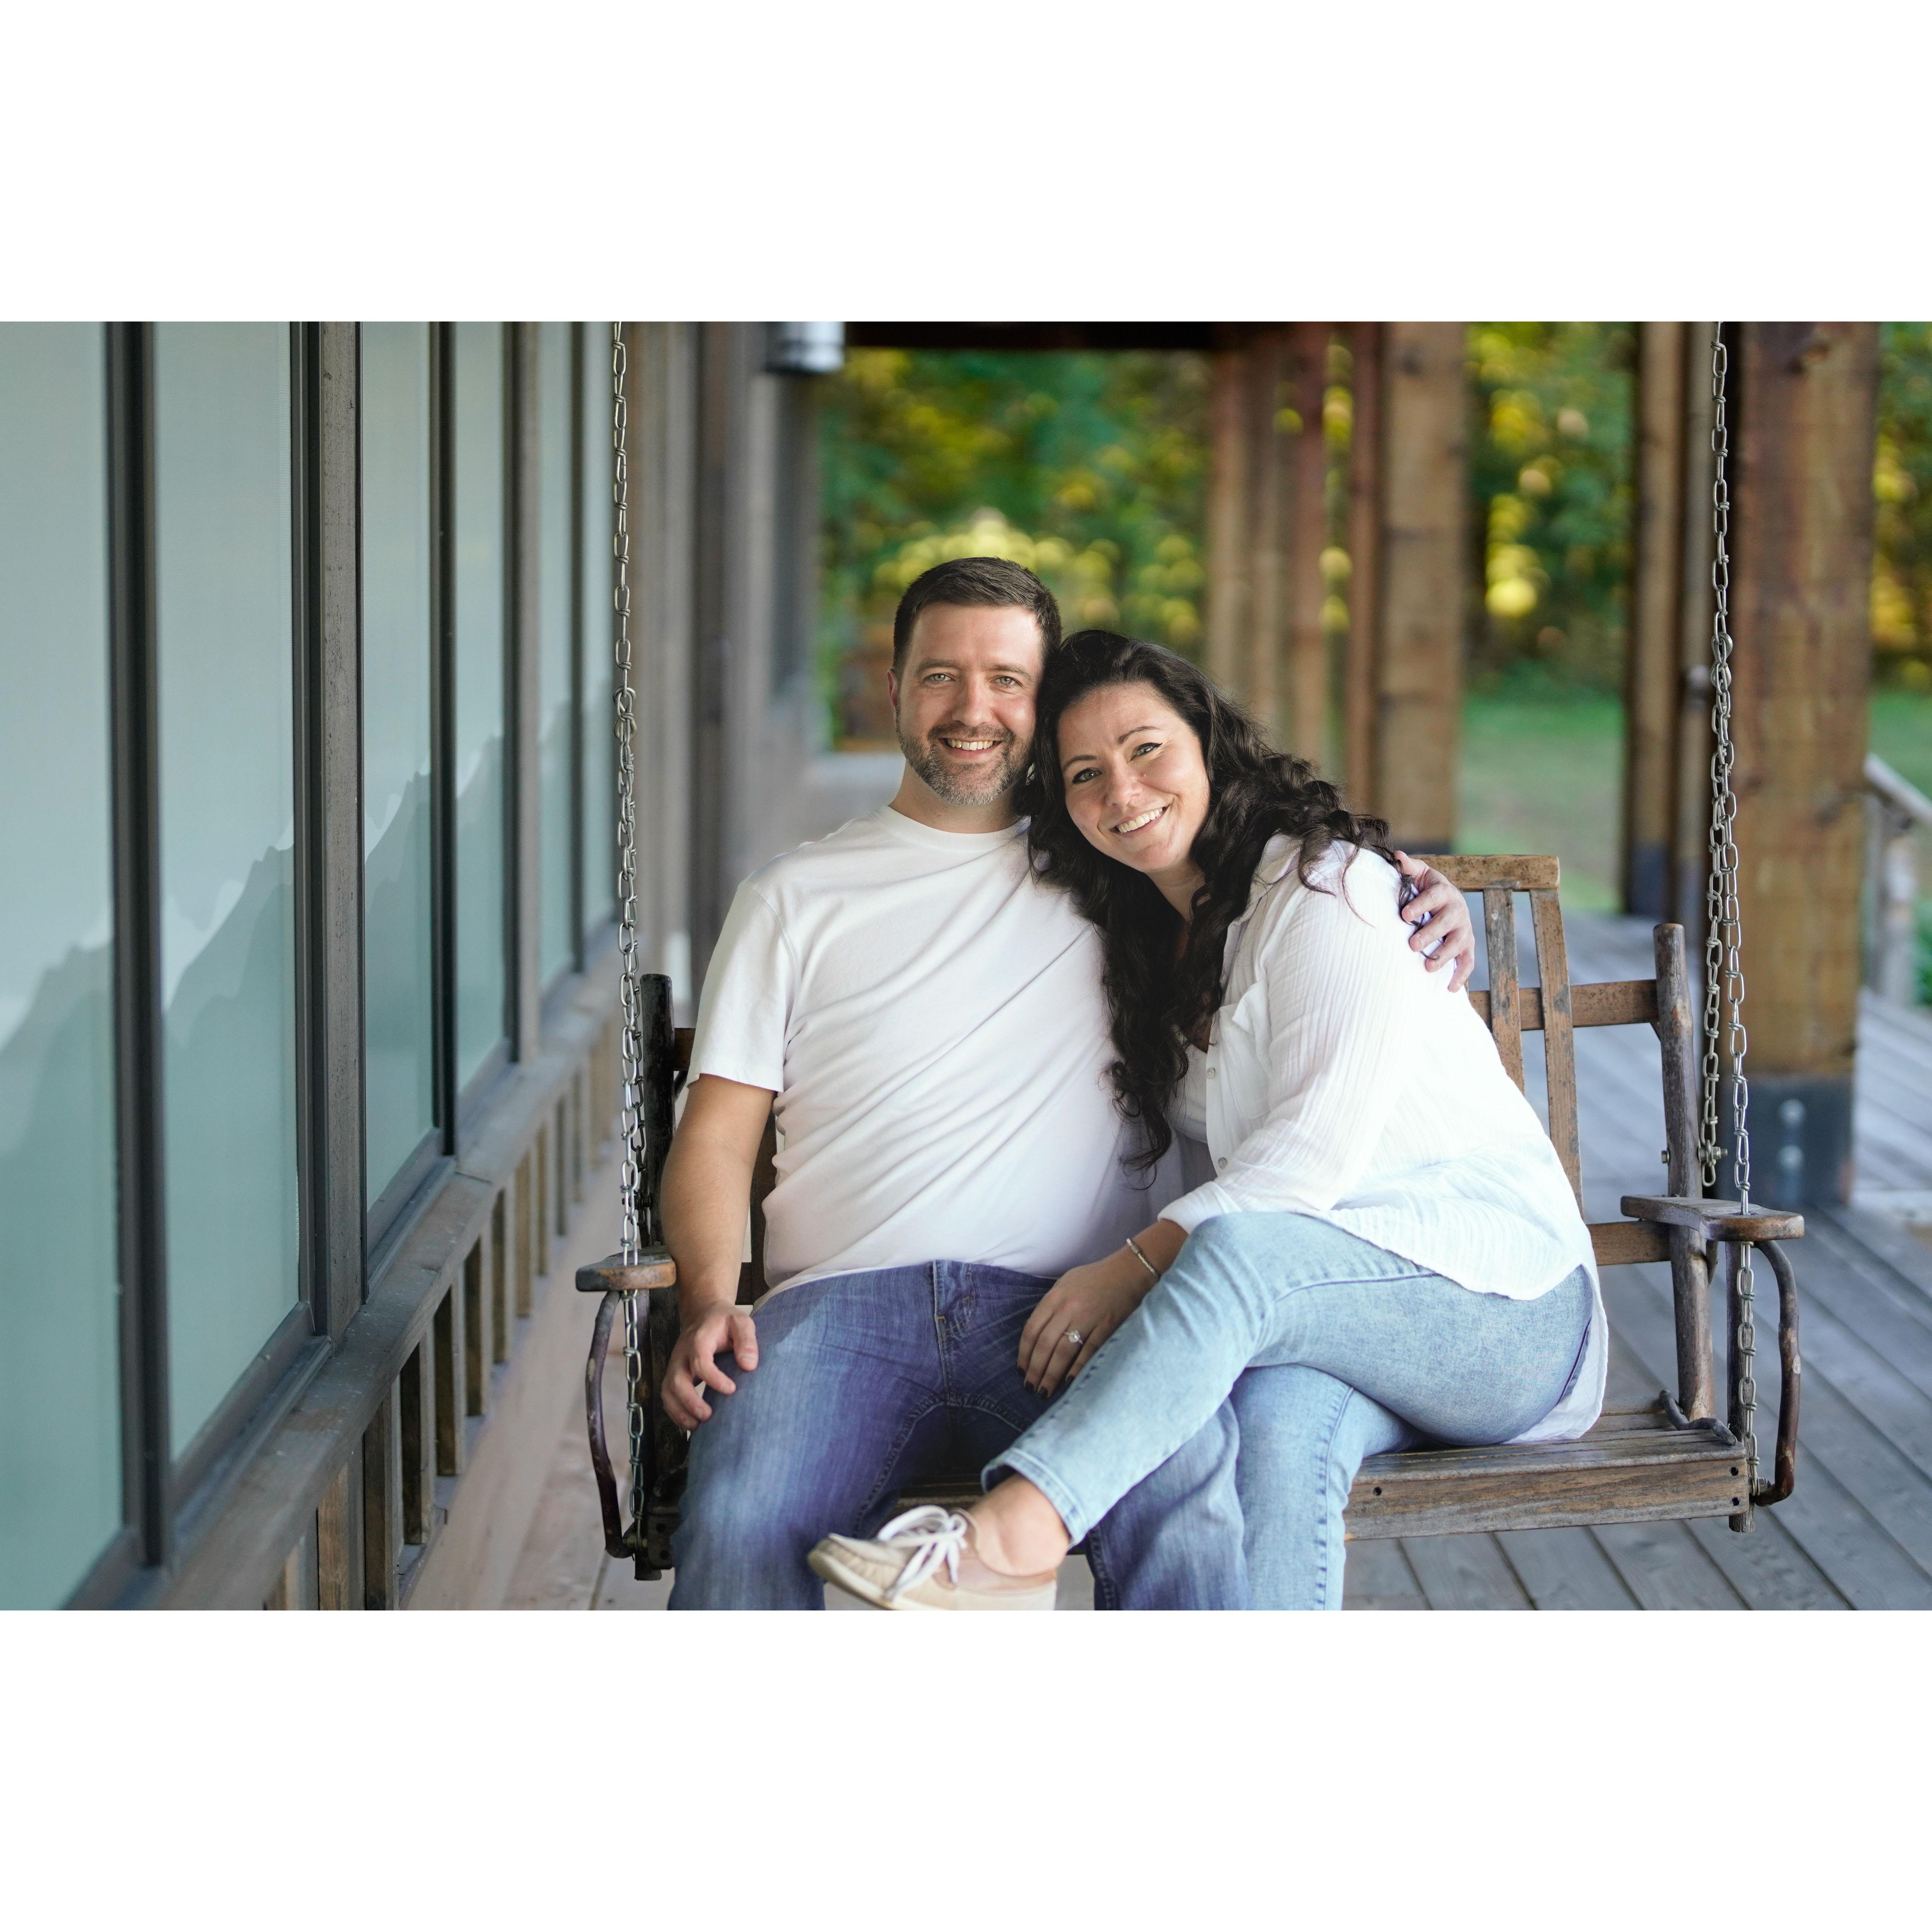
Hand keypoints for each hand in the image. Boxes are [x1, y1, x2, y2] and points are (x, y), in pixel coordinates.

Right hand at [662, 1301, 758, 1428]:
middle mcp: (682, 1354)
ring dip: (679, 1411)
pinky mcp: (674, 1374)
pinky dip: (675, 1412)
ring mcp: (675, 1365)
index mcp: (699, 1339)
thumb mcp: (741, 1322)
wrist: (704, 1314)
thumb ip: (746, 1341)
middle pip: (677, 1380)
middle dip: (690, 1401)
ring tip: (696, 1427)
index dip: (714, 1378)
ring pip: (668, 1391)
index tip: (731, 1389)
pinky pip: (667, 1396)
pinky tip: (690, 1424)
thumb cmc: (725, 1321)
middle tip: (708, 1416)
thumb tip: (749, 1366)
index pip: (700, 1361)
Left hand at [1019, 1254, 1153, 1397]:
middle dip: (1035, 1369)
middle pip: (1045, 1344)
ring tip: (1044, 1391)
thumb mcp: (1065, 1284)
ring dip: (1051, 1374)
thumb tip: (1037, 1335)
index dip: (1024, 1353)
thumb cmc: (1095, 1278)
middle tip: (1030, 1387)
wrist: (1129, 1271)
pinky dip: (1076, 1368)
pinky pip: (1088, 1351)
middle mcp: (1068, 1308)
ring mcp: (1088, 1318)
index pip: (1032, 1330)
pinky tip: (1068, 1383)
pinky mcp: (1106, 1327)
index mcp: (1055, 1297)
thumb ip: (1050, 1306)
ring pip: (1063, 1351)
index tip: (1021, 1370)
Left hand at [1394, 851, 1475, 993]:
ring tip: (1428, 966)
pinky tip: (1449, 988)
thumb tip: (1397, 856)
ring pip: (1459, 943)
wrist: (1448, 900)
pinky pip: (1468, 962)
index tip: (1404, 915)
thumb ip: (1409, 867)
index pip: (1435, 896)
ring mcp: (1464, 930)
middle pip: (1447, 922)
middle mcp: (1458, 910)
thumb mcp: (1420, 875)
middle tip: (1412, 944)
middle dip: (1431, 933)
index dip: (1421, 905)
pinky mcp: (1467, 946)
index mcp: (1444, 892)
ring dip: (1445, 955)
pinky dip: (1461, 976)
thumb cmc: (1427, 889)